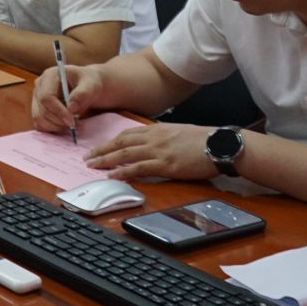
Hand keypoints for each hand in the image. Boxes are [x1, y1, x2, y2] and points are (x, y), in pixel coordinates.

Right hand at [31, 61, 103, 133]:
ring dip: (55, 126)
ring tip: (72, 125)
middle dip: (59, 121)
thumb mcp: (91, 86)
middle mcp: (39, 86)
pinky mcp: (38, 108)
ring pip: (39, 118)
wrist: (88, 87)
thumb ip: (82, 94)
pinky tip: (64, 125)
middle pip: (42, 109)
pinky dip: (52, 128)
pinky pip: (39, 124)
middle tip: (76, 125)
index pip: (46, 97)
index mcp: (50, 76)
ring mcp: (37, 98)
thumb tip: (71, 108)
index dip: (58, 111)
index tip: (72, 122)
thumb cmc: (89, 83)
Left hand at [83, 122, 221, 181]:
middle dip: (101, 150)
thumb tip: (151, 143)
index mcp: (156, 130)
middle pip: (120, 143)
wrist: (219, 144)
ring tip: (92, 166)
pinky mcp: (165, 164)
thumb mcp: (178, 132)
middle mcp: (154, 138)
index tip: (98, 147)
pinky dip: (123, 171)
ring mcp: (159, 151)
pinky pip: (139, 168)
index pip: (126, 134)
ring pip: (125, 154)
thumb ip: (162, 137)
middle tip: (87, 157)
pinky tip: (112, 175)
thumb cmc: (203, 140)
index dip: (110, 141)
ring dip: (106, 160)